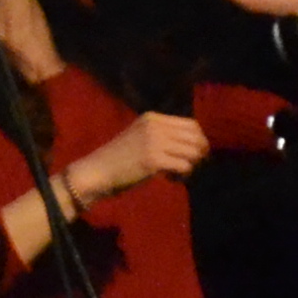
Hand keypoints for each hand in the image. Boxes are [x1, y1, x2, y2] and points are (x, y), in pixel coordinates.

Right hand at [72, 110, 211, 199]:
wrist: (97, 171)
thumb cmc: (119, 158)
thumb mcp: (141, 136)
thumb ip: (163, 135)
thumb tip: (196, 144)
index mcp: (153, 117)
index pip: (191, 124)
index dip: (198, 140)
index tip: (193, 155)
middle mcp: (155, 125)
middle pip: (196, 136)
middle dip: (199, 153)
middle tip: (189, 166)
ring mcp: (154, 141)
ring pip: (193, 152)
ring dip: (191, 165)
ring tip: (177, 173)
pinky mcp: (153, 160)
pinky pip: (184, 166)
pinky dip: (183, 175)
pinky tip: (171, 179)